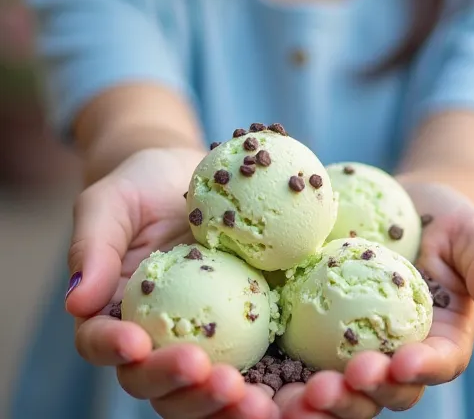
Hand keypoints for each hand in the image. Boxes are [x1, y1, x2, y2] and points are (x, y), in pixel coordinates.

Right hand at [65, 147, 278, 418]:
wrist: (195, 177)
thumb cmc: (141, 185)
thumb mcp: (110, 202)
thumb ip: (93, 246)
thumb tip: (76, 301)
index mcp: (113, 314)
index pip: (102, 343)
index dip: (115, 349)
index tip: (136, 343)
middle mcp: (155, 340)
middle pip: (157, 386)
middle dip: (184, 391)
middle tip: (213, 377)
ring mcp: (204, 342)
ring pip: (206, 393)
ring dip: (228, 405)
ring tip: (257, 402)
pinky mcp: (247, 335)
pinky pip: (259, 369)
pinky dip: (275, 386)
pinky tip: (298, 387)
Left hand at [272, 183, 473, 416]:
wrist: (395, 203)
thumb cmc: (444, 217)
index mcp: (438, 343)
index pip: (433, 366)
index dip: (416, 371)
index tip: (397, 363)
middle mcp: (392, 359)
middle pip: (377, 395)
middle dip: (353, 398)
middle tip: (328, 388)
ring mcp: (347, 352)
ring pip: (331, 393)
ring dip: (310, 404)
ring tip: (288, 398)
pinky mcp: (306, 335)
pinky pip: (289, 363)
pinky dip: (271, 378)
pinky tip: (248, 376)